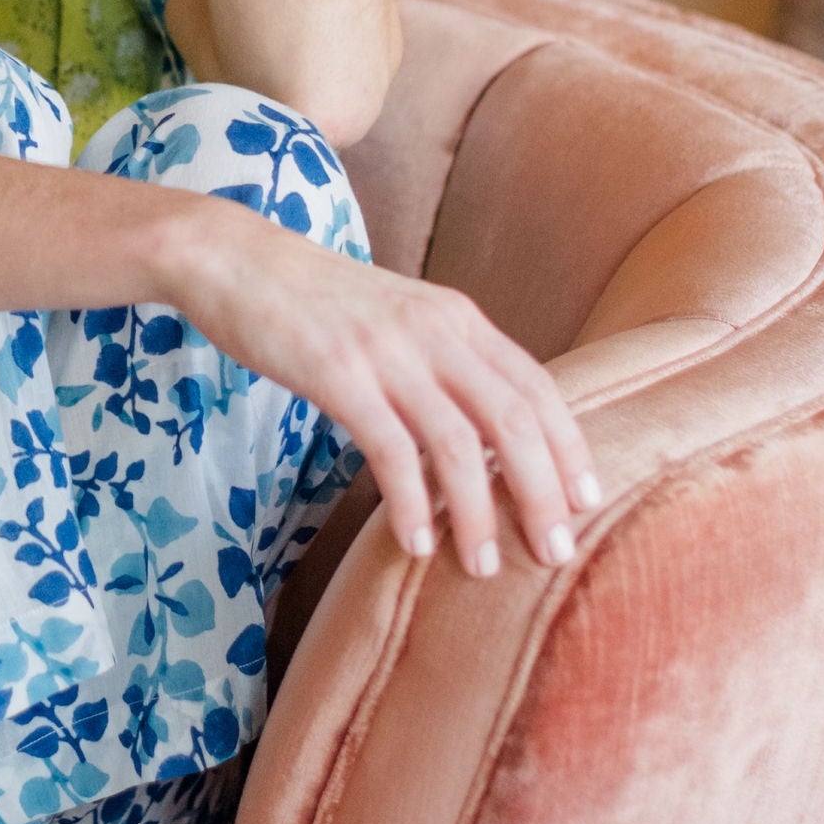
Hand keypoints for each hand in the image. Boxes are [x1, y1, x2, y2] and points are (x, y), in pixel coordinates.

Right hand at [169, 206, 602, 578]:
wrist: (236, 258)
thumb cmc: (315, 301)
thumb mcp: (398, 319)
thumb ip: (442, 362)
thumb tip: (481, 433)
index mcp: (457, 318)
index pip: (536, 387)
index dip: (568, 447)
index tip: (587, 502)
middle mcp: (434, 330)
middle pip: (513, 420)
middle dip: (542, 492)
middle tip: (555, 551)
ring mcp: (387, 351)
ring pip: (458, 444)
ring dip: (476, 513)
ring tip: (483, 566)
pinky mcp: (337, 374)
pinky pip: (390, 449)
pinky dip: (409, 502)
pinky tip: (415, 542)